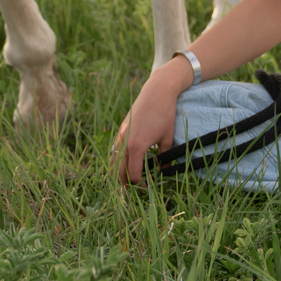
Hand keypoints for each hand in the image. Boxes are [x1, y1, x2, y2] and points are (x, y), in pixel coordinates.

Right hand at [111, 60, 191, 184]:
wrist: (157, 91)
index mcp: (137, 147)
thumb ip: (164, 158)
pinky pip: (114, 149)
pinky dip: (117, 159)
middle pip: (118, 170)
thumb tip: (163, 171)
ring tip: (128, 179)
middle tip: (135, 189)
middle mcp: (125, 142)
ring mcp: (121, 134)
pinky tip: (125, 162)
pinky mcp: (121, 128)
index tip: (148, 186)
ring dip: (118, 172)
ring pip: (113, 160)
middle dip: (125, 183)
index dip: (139, 184)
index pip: (133, 174)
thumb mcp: (167, 138)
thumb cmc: (165, 113)